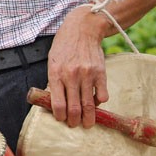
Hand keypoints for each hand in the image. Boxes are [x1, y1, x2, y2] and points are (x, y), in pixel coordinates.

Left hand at [45, 5, 108, 127]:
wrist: (82, 29)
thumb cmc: (64, 47)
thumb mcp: (52, 62)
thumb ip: (54, 81)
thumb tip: (58, 103)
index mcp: (56, 74)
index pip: (58, 104)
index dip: (60, 116)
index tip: (62, 120)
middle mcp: (71, 76)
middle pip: (74, 108)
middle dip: (74, 121)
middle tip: (75, 125)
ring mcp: (87, 75)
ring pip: (89, 105)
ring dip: (89, 118)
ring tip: (88, 123)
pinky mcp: (101, 73)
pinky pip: (102, 95)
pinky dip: (99, 103)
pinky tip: (96, 103)